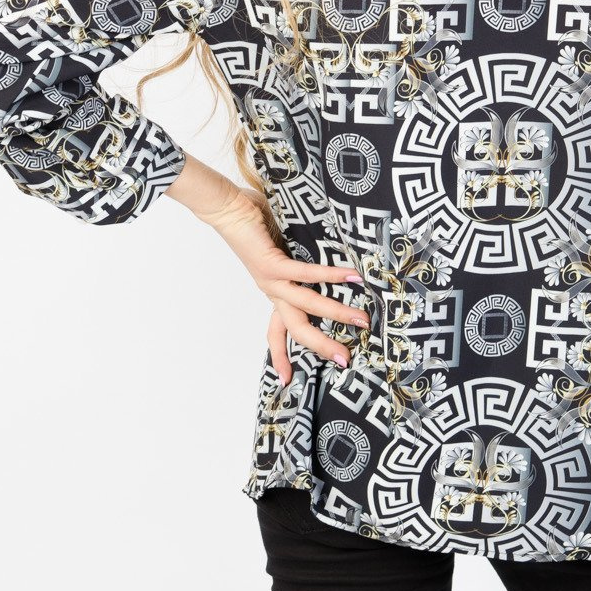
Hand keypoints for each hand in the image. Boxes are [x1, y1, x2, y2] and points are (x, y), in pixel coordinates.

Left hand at [197, 183, 368, 386]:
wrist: (228, 209)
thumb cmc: (255, 224)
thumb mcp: (284, 250)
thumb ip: (304, 260)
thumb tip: (336, 263)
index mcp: (274, 292)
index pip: (277, 331)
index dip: (281, 355)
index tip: (287, 380)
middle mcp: (272, 291)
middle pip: (296, 328)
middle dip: (322, 346)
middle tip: (344, 361)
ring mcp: (271, 280)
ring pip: (306, 306)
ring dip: (337, 314)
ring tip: (362, 320)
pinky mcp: (272, 264)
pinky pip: (306, 274)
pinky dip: (331, 275)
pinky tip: (352, 277)